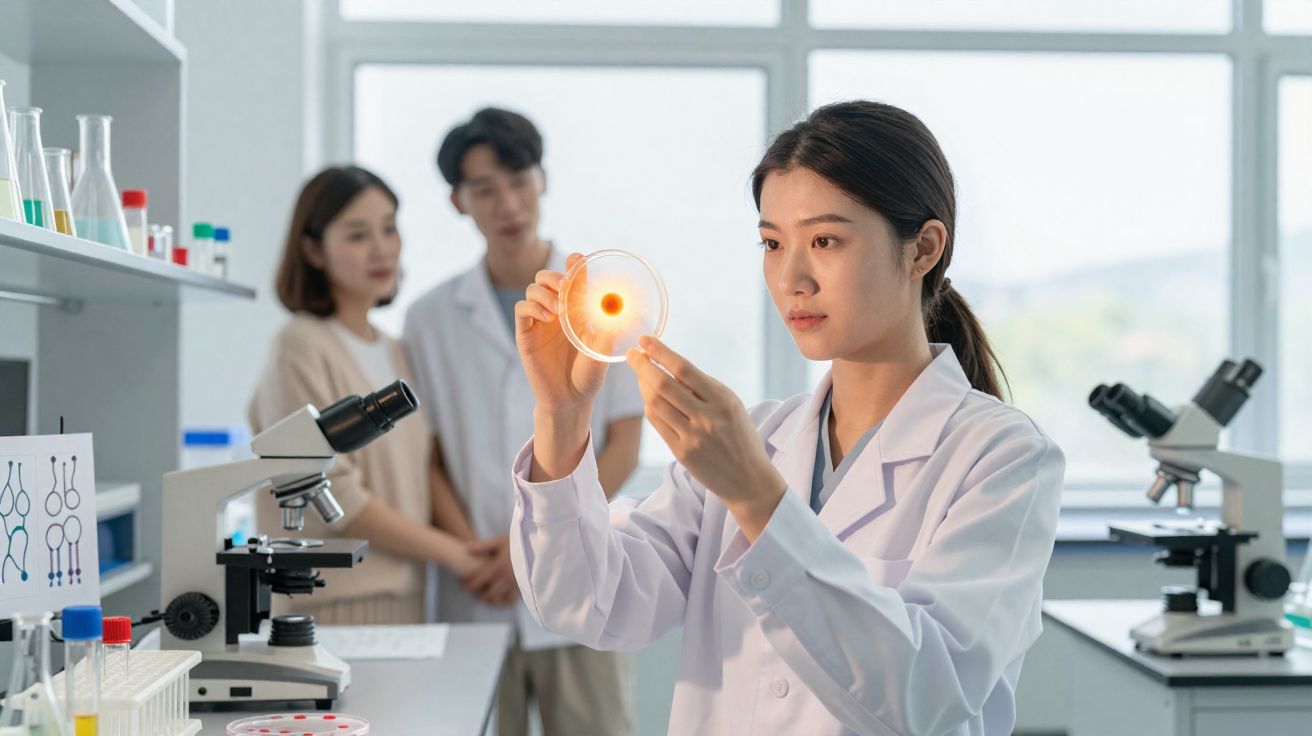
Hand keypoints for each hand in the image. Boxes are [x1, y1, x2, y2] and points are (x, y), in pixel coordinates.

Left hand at [462, 535, 519, 606]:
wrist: (538, 547)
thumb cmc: (518, 542)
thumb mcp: (500, 541)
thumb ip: (484, 546)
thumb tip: (468, 549)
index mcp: (498, 566)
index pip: (479, 581)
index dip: (469, 586)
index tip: (463, 586)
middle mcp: (506, 578)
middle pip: (488, 593)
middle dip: (478, 595)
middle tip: (473, 592)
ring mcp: (515, 584)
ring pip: (498, 599)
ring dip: (489, 599)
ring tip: (484, 596)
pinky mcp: (523, 587)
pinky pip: (511, 600)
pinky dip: (503, 602)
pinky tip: (498, 599)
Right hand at [515, 253, 608, 415]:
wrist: (569, 400)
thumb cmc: (588, 377)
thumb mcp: (601, 352)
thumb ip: (606, 331)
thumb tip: (616, 310)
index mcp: (576, 310)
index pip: (572, 279)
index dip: (574, 265)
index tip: (578, 260)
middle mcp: (556, 311)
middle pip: (547, 277)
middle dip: (555, 275)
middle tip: (565, 287)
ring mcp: (539, 321)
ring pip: (533, 288)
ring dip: (545, 292)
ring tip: (557, 310)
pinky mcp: (525, 333)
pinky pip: (521, 308)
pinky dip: (533, 306)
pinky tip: (547, 317)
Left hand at [626, 336, 786, 540]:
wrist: (749, 479)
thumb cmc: (740, 436)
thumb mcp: (731, 405)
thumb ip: (703, 388)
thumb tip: (669, 365)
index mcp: (723, 400)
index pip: (685, 369)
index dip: (661, 352)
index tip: (645, 340)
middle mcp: (707, 418)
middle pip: (663, 385)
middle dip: (642, 365)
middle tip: (632, 354)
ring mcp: (692, 437)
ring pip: (655, 404)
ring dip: (643, 385)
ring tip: (641, 375)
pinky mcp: (682, 453)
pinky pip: (657, 423)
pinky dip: (650, 406)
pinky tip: (649, 398)